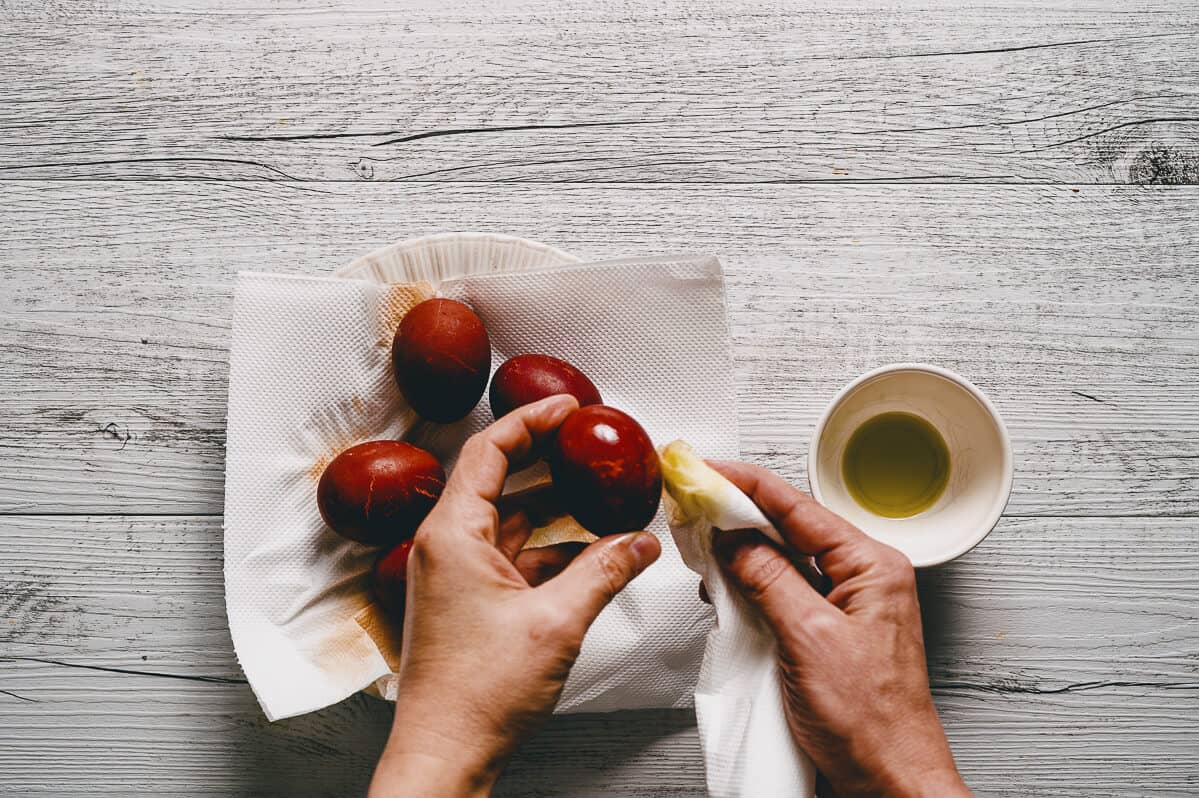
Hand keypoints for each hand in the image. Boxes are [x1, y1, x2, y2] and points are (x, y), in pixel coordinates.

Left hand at [368, 395, 661, 797]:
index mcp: (452, 535)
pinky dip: (552, 551)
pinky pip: (515, 558)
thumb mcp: (557, 622)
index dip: (532, 420)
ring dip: (558, 512)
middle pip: (501, 480)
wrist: (446, 755)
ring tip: (605, 500)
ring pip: (513, 523)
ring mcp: (457, 575)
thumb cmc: (476, 696)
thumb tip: (641, 542)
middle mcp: (447, 547)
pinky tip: (593, 555)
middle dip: (550, 461)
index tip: (570, 407)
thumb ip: (605, 571)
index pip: (490, 450)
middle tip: (591, 445)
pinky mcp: (470, 601)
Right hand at [709, 461, 969, 797]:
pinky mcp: (826, 633)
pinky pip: (783, 595)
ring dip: (742, 557)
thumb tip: (735, 540)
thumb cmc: (871, 722)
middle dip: (739, 517)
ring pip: (783, 562)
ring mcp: (844, 606)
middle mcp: (862, 579)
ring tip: (703, 550)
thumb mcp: (809, 638)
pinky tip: (726, 592)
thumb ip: (769, 580)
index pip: (799, 507)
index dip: (748, 485)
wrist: (888, 779)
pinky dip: (751, 590)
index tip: (708, 471)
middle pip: (790, 529)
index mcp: (872, 566)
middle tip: (694, 506)